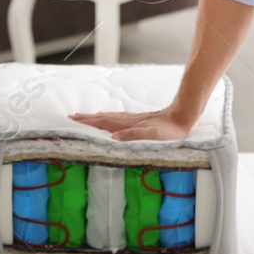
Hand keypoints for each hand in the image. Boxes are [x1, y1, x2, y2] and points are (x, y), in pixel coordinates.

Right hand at [68, 106, 192, 141]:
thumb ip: (134, 135)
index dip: (87, 122)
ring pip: (108, 117)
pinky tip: (106, 118)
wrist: (181, 116)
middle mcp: (126, 120)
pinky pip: (115, 117)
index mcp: (127, 125)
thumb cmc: (169, 131)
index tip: (73, 120)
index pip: (102, 123)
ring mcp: (131, 119)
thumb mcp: (153, 135)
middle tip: (71, 117)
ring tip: (82, 116)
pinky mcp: (137, 119)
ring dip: (94, 117)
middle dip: (86, 118)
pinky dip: (105, 117)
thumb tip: (114, 137)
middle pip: (101, 118)